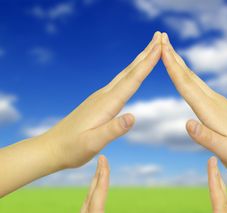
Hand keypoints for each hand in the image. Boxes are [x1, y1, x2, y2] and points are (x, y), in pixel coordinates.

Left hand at [44, 156, 157, 212]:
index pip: (97, 205)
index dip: (102, 183)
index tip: (104, 165)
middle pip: (91, 198)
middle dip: (98, 177)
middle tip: (103, 158)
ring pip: (86, 204)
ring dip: (93, 186)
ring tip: (99, 171)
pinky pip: (84, 212)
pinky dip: (90, 198)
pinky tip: (92, 195)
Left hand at [45, 32, 161, 168]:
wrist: (52, 148)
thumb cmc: (73, 148)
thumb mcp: (93, 143)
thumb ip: (113, 130)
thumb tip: (133, 116)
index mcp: (106, 104)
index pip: (132, 81)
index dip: (147, 64)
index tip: (160, 47)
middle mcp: (103, 96)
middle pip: (129, 71)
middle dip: (146, 54)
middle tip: (160, 36)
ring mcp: (99, 98)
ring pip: (124, 75)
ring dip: (138, 62)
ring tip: (150, 50)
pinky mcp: (97, 103)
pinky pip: (118, 83)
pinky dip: (130, 74)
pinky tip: (132, 74)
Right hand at [161, 33, 226, 177]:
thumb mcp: (226, 152)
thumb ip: (207, 138)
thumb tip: (187, 123)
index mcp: (211, 111)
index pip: (187, 87)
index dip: (172, 69)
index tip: (161, 50)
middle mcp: (215, 102)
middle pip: (190, 77)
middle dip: (174, 58)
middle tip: (161, 39)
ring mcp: (219, 103)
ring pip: (195, 80)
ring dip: (181, 65)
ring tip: (169, 52)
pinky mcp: (221, 107)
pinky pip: (200, 88)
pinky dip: (189, 78)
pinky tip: (187, 77)